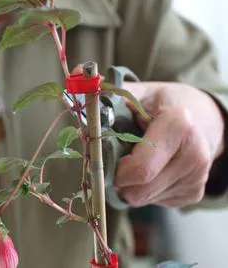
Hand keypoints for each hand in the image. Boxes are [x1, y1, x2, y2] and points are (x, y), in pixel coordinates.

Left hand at [114, 82, 224, 207]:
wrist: (205, 119)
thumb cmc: (165, 104)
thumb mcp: (139, 92)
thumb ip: (108, 93)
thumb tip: (76, 80)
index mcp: (178, 126)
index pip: (141, 168)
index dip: (117, 170)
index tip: (108, 159)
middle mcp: (193, 155)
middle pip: (140, 190)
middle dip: (119, 181)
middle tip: (116, 162)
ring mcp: (196, 178)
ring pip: (145, 199)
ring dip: (131, 186)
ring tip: (136, 161)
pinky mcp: (194, 193)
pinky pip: (156, 201)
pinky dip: (145, 189)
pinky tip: (152, 169)